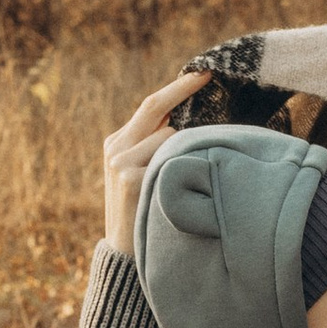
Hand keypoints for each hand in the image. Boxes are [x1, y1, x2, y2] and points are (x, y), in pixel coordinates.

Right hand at [104, 69, 214, 254]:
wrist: (125, 255)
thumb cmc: (145, 213)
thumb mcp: (142, 174)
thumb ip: (155, 146)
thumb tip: (190, 119)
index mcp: (117, 143)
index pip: (151, 106)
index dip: (178, 87)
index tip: (204, 73)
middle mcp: (116, 148)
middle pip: (155, 107)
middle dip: (184, 89)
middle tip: (210, 75)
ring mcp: (121, 162)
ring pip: (169, 135)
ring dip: (186, 149)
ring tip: (186, 178)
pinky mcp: (130, 178)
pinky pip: (169, 156)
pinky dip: (182, 164)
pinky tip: (178, 185)